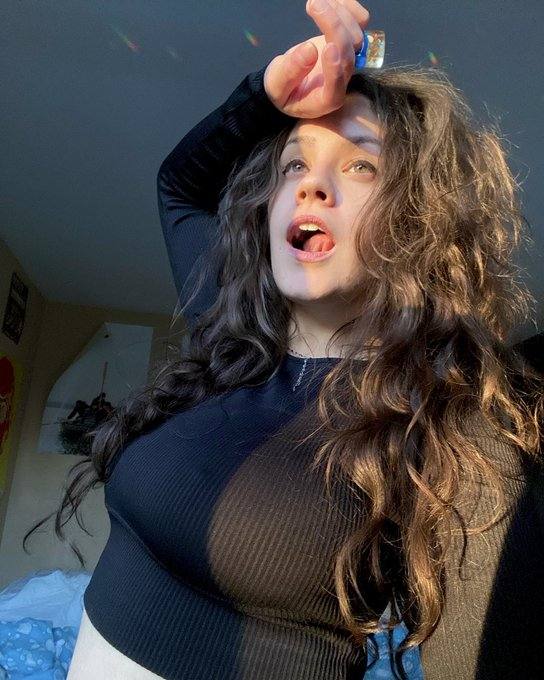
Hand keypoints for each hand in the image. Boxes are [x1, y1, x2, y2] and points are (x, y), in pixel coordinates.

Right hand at [264, 0, 369, 118]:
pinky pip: (360, 24)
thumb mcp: (277, 85)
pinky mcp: (349, 43)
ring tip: (317, 2)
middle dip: (333, 26)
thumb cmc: (282, 89)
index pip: (336, 87)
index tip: (327, 48)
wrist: (288, 81)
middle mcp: (342, 81)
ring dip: (341, 14)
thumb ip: (290, 72)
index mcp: (325, 100)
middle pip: (347, 55)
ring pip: (357, 36)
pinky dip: (349, 8)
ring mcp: (348, 61)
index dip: (335, 69)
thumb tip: (309, 50)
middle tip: (313, 5)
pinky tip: (332, 1)